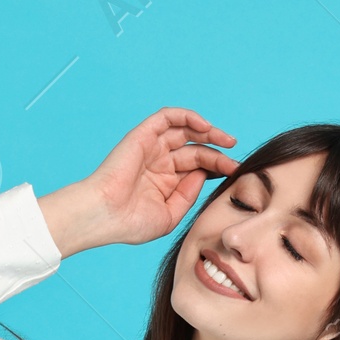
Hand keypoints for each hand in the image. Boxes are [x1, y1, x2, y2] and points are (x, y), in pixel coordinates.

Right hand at [38, 109, 237, 256]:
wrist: (105, 216)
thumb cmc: (131, 223)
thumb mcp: (170, 215)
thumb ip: (188, 194)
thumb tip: (204, 174)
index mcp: (165, 182)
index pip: (197, 168)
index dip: (217, 168)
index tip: (234, 173)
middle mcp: (159, 162)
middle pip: (195, 149)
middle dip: (217, 153)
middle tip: (234, 161)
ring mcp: (151, 148)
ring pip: (184, 130)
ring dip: (208, 132)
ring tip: (227, 140)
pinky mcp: (143, 135)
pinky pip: (168, 117)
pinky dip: (187, 116)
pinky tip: (205, 126)